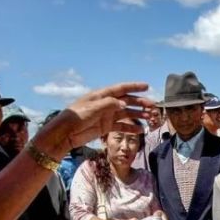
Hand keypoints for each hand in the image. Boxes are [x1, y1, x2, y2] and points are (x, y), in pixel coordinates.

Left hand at [31, 82, 155, 157]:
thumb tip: (124, 103)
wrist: (66, 133)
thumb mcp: (92, 108)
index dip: (134, 87)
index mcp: (102, 95)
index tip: (147, 86)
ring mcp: (107, 116)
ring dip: (138, 115)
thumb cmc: (76, 116)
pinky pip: (122, 126)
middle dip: (140, 103)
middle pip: (127, 102)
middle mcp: (107, 104)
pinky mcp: (106, 127)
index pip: (121, 89)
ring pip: (127, 114)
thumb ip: (109, 104)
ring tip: (150, 118)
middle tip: (153, 107)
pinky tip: (140, 130)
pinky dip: (131, 128)